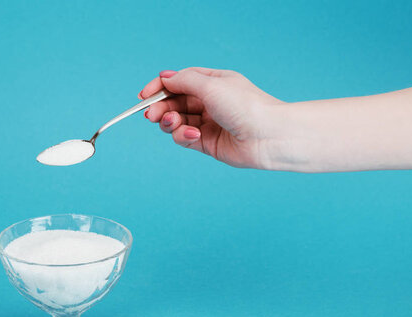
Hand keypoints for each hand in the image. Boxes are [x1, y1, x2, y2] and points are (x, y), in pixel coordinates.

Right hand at [140, 67, 283, 168]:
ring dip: (170, 123)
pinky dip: (183, 136)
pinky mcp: (207, 143)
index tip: (143, 96)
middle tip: (150, 115)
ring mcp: (208, 123)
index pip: (179, 82)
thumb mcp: (211, 85)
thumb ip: (183, 81)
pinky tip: (192, 135)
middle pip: (174, 103)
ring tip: (173, 123)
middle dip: (160, 108)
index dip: (159, 87)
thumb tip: (164, 78)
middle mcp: (210, 102)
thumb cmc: (245, 106)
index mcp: (212, 82)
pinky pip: (185, 138)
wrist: (268, 136)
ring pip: (177, 122)